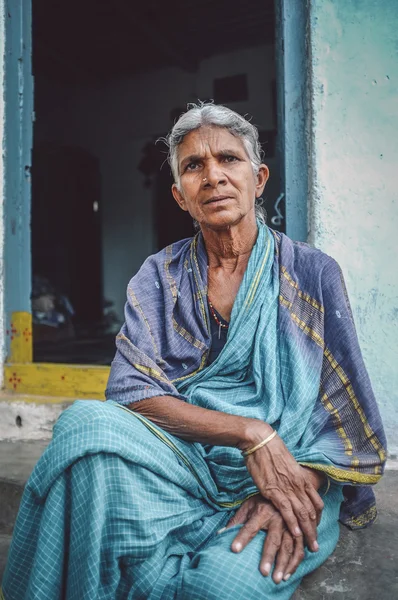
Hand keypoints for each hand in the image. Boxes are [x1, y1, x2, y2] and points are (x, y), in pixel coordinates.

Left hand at [224, 495, 304, 583]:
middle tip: (263, 572)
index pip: (250, 526)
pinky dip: (294, 563)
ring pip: (289, 546)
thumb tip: (221, 534)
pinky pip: (299, 549)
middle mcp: (277, 518)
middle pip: (273, 539)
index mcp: (262, 511)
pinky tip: (287, 575)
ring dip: (283, 564)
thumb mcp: (248, 506)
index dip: (242, 537)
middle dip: (268, 556)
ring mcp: (290, 525)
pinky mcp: (298, 532)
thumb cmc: (262, 502)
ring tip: (276, 579)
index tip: (234, 550)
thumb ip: (237, 520)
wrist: (284, 492)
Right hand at [242, 428, 323, 550]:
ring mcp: (287, 488)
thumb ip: (290, 475)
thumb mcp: (286, 462)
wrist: (260, 440)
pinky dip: (292, 523)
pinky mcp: (273, 490)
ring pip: (302, 514)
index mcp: (302, 477)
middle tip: (315, 546)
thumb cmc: (270, 448)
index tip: (317, 528)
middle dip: (314, 530)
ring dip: (307, 532)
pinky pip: (286, 510)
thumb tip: (290, 481)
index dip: (318, 518)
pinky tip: (295, 534)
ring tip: (310, 546)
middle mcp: (298, 484)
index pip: (316, 502)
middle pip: (311, 512)